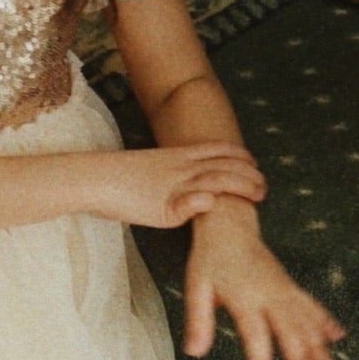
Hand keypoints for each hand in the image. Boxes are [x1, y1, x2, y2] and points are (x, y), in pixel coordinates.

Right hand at [84, 143, 266, 230]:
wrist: (93, 178)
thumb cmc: (118, 177)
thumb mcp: (152, 168)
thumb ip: (172, 173)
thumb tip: (185, 182)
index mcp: (178, 156)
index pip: (219, 150)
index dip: (241, 155)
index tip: (255, 162)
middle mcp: (181, 168)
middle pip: (226, 165)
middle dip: (250, 175)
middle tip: (265, 186)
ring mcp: (174, 187)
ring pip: (216, 180)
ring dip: (241, 187)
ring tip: (257, 195)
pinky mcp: (164, 210)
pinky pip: (189, 203)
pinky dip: (205, 203)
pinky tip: (216, 204)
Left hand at [184, 202, 344, 359]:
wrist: (229, 226)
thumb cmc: (210, 259)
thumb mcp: (197, 288)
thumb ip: (198, 321)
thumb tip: (194, 352)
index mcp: (244, 297)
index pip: (255, 333)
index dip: (260, 359)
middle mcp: (270, 294)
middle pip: (289, 329)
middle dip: (298, 358)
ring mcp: (284, 289)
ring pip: (306, 320)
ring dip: (317, 345)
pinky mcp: (290, 286)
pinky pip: (311, 304)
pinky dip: (325, 321)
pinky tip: (337, 336)